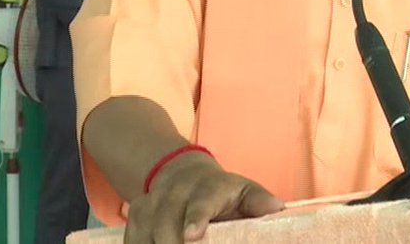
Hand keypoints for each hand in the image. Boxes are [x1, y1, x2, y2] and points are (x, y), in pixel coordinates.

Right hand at [124, 153, 283, 243]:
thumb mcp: (244, 191)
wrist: (183, 173)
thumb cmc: (222, 192)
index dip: (195, 218)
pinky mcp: (136, 214)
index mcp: (208, 186)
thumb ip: (259, 201)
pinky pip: (133, 238)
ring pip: (146, 231)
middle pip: (166, 222)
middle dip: (172, 243)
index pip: (201, 202)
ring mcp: (153, 201)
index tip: (192, 236)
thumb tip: (277, 208)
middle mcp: (176, 191)